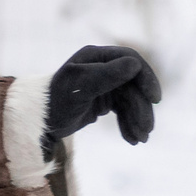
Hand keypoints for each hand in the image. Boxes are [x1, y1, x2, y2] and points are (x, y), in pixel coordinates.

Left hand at [44, 44, 160, 147]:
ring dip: (137, 119)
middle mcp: (102, 67)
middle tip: (147, 130)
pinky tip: (131, 139)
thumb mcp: (81, 88)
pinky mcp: (104, 100)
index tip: (155, 99)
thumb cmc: (56, 101)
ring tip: (141, 139)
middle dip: (141, 108)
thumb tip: (135, 65)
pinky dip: (128, 124)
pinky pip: (123, 111)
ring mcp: (104, 84)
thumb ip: (107, 75)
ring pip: (131, 100)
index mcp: (96, 57)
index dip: (146, 78)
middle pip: (133, 85)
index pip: (131, 61)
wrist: (40, 123)